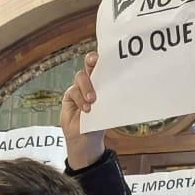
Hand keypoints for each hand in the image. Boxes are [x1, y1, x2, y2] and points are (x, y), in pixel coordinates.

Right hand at [60, 51, 106, 170]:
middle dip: (91, 60)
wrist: (87, 138)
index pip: (102, 64)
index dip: (102, 57)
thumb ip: (111, 95)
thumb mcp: (109, 107)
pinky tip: (86, 109)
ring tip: (92, 100)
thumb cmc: (101, 121)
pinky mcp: (69, 96)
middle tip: (94, 63)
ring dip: (87, 87)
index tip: (105, 56)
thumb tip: (124, 86)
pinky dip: (80, 99)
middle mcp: (90, 81)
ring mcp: (79, 88)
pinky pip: (73, 92)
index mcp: (103, 81)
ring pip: (80, 77)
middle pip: (89, 64)